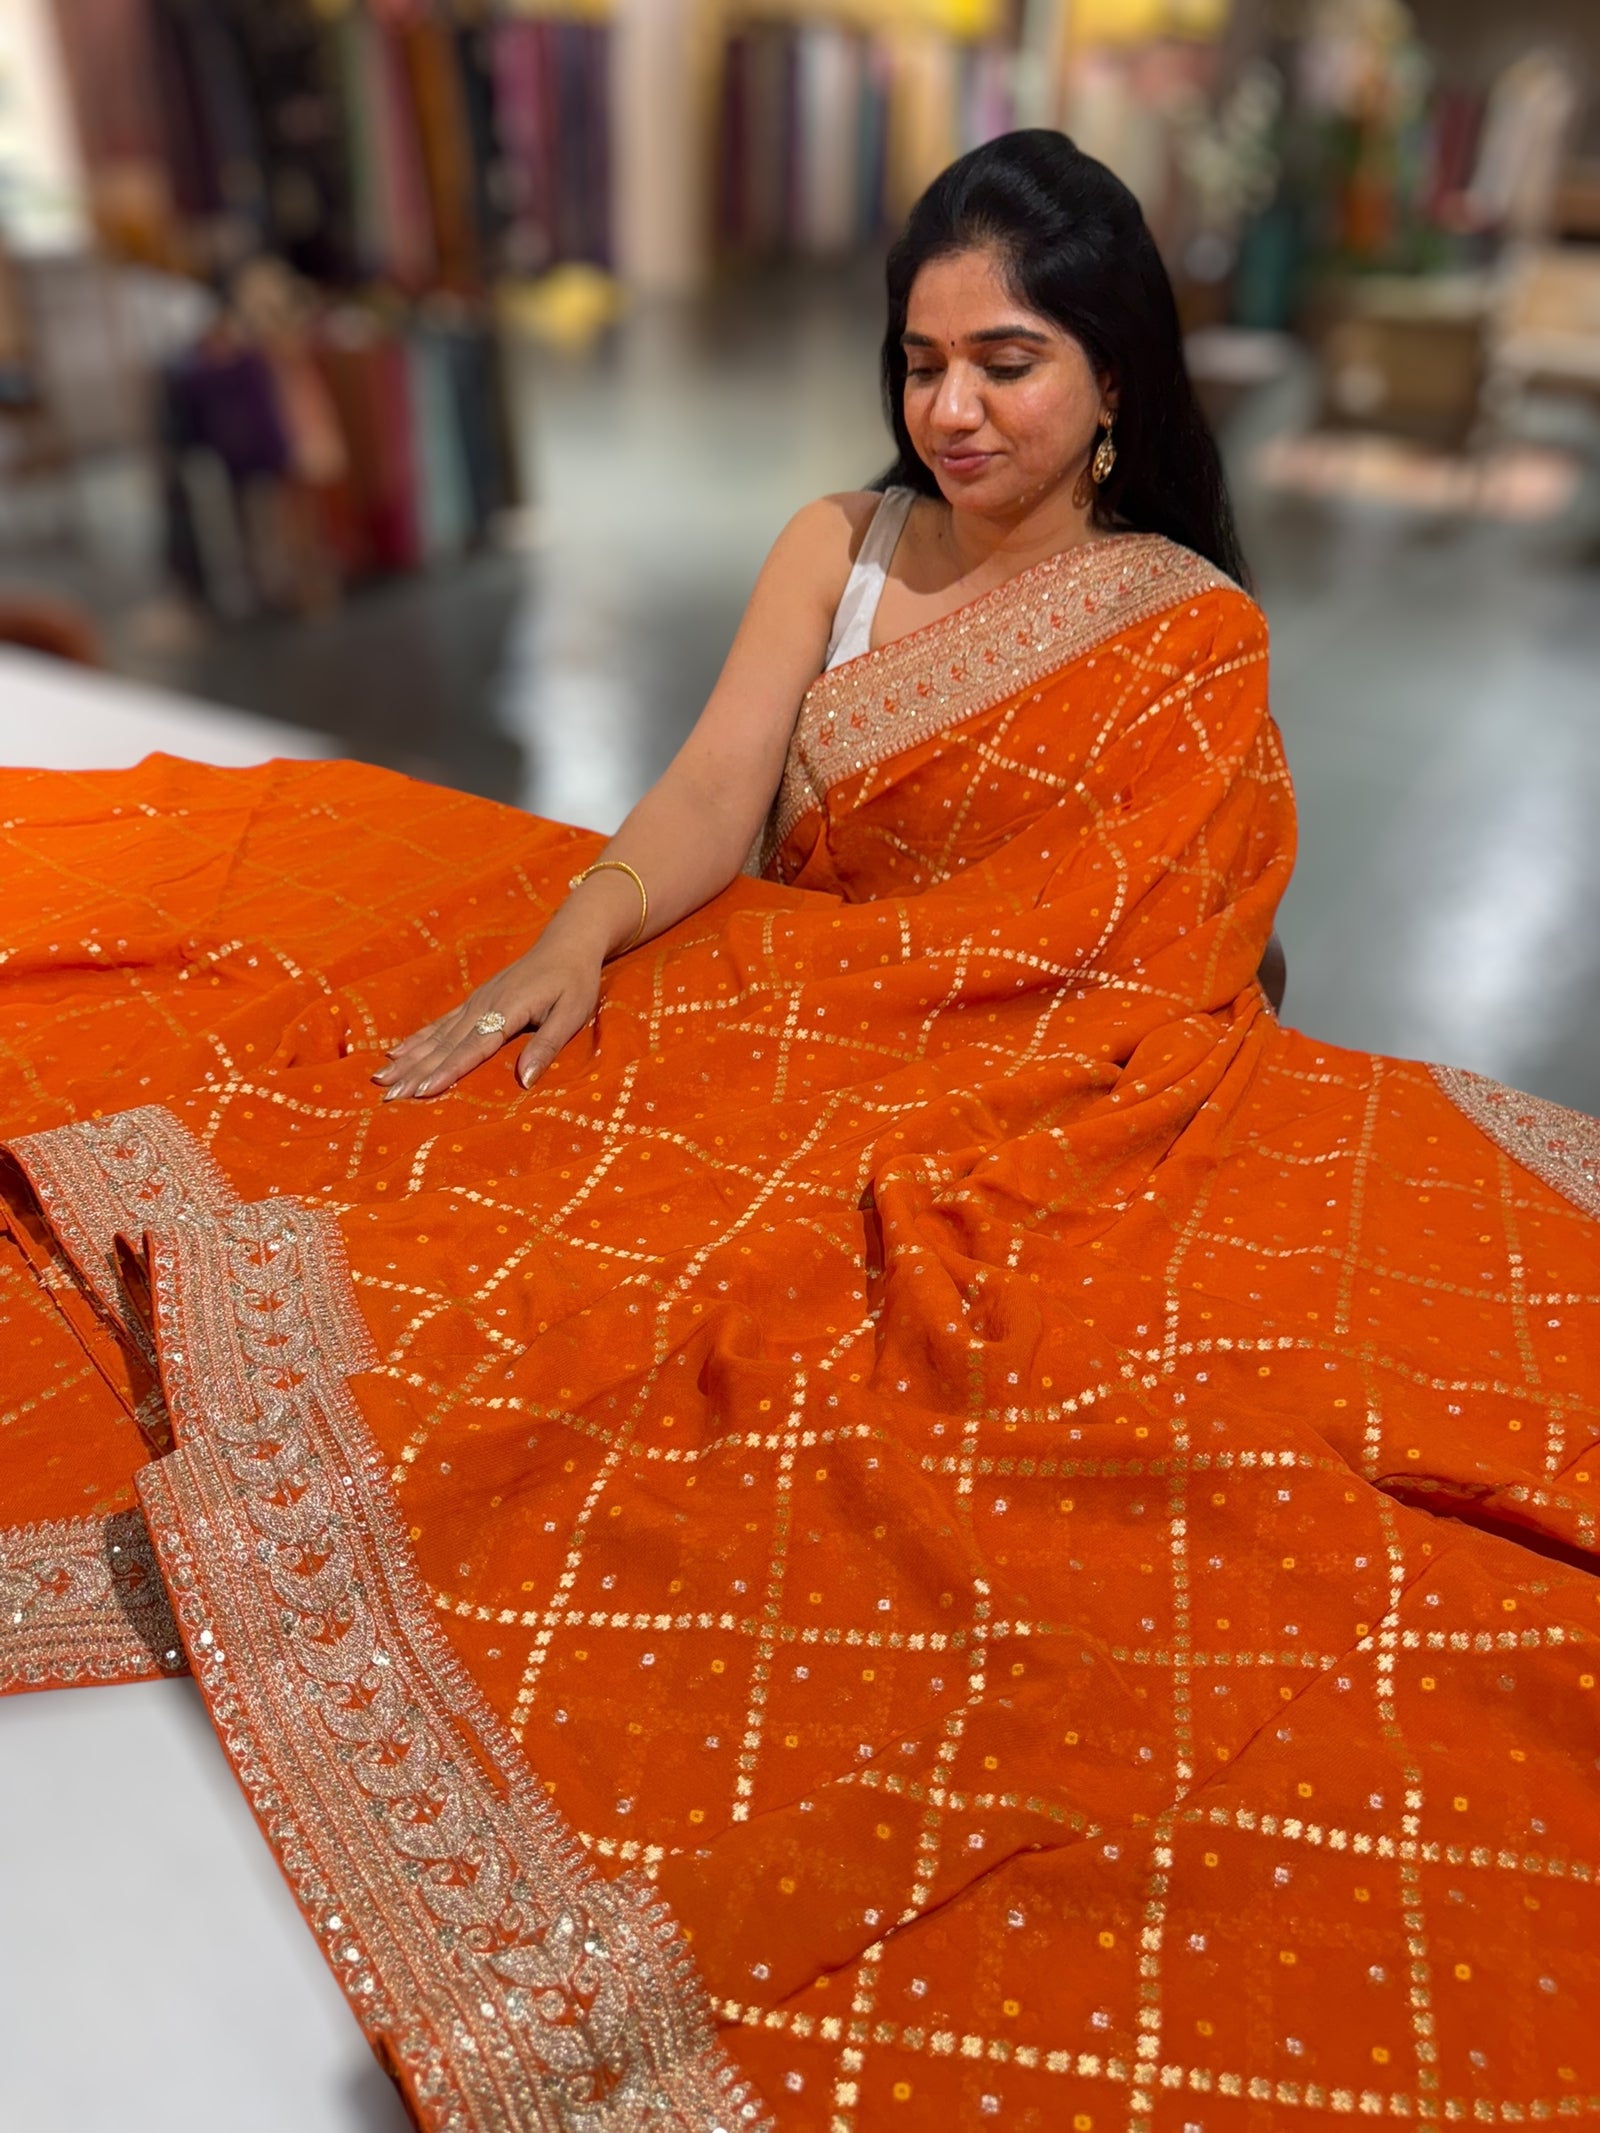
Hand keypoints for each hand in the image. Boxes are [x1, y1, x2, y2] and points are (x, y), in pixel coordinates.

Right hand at [373, 937, 602, 1100]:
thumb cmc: (574, 981)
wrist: (566, 944)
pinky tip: (396, 1052)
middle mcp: (483, 1005)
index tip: (421, 1091)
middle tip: (387, 1094)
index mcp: (507, 1010)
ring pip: (436, 1036)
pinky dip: (417, 1040)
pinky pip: (440, 1024)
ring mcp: (474, 1002)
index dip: (446, 1071)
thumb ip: (546, 1046)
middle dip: (414, 1071)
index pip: (472, 1048)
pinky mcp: (474, 1001)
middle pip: (444, 1045)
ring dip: (408, 1059)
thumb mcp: (572, 1014)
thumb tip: (525, 1082)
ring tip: (380, 1078)